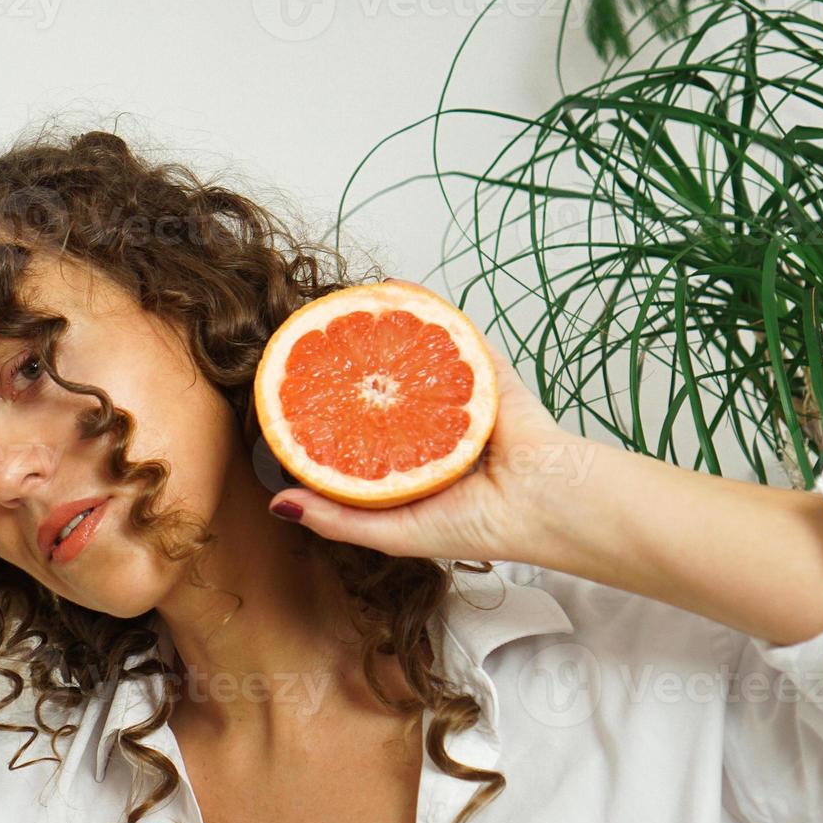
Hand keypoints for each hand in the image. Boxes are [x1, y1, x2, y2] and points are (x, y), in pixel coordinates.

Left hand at [265, 316, 588, 564]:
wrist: (545, 499)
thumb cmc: (477, 524)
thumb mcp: (394, 533)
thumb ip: (338, 519)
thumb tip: (277, 503)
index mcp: (407, 465)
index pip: (354, 436)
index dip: (319, 418)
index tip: (284, 403)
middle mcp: (426, 425)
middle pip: (374, 389)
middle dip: (340, 371)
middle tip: (302, 351)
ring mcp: (452, 390)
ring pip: (406, 355)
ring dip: (373, 332)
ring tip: (333, 310)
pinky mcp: (478, 363)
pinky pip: (446, 328)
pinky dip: (418, 305)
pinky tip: (387, 289)